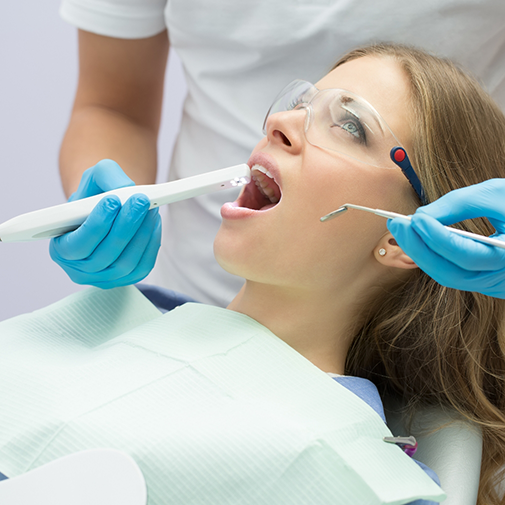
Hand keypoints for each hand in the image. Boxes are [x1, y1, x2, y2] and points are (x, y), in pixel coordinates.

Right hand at [50, 159, 160, 288]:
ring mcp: (105, 278)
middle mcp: (80, 270)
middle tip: (140, 201)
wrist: (108, 210)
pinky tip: (153, 222)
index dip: (96, 224)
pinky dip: (151, 243)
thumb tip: (125, 189)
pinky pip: (143, 266)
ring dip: (142, 234)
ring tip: (150, 208)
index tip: (113, 201)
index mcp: (62, 250)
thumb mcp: (94, 178)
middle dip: (126, 226)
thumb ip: (106, 177)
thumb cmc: (96, 196)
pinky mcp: (127, 279)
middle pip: (106, 255)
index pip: (78, 245)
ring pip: (126, 262)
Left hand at [387, 179, 504, 297]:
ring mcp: (493, 284)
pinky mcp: (484, 279)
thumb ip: (460, 203)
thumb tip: (422, 215)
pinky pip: (452, 271)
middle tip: (397, 223)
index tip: (415, 218)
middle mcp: (501, 279)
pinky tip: (418, 237)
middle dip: (418, 248)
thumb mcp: (498, 194)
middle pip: (449, 273)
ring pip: (447, 275)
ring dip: (420, 252)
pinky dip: (432, 255)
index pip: (466, 256)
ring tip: (402, 228)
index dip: (437, 238)